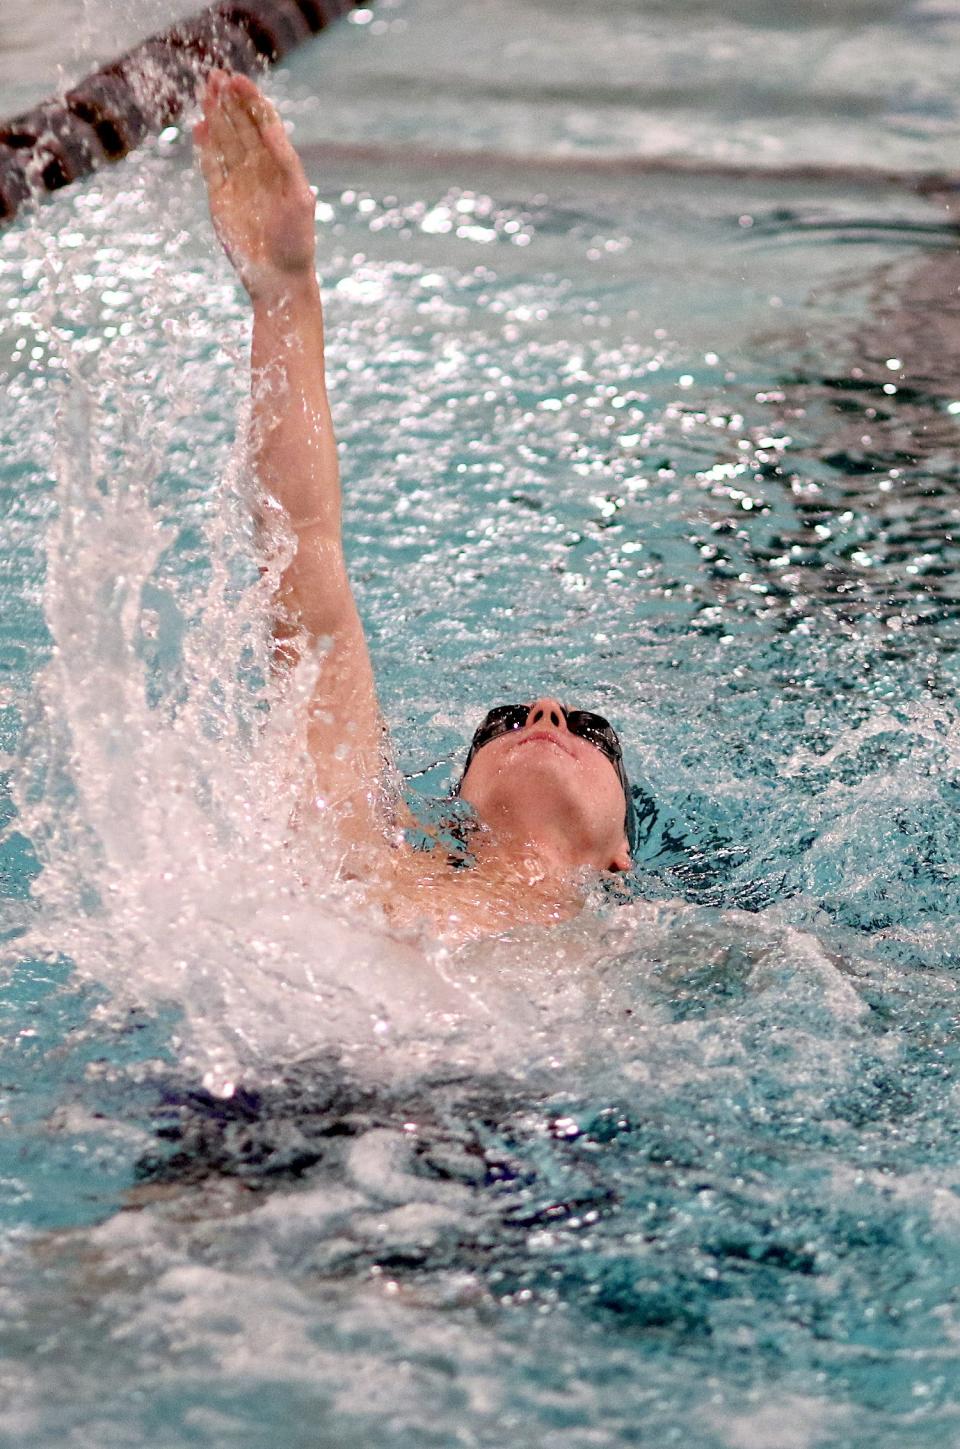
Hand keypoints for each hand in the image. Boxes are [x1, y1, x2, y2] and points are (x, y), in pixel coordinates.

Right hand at [194, 71, 316, 301]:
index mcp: (280, 166)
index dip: (251, 101)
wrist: (279, 278)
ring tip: (205, 89)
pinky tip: (200, 126)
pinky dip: (205, 146)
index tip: (239, 80)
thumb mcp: (299, 198)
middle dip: (229, 101)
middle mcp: (258, 169)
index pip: (263, 124)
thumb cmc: (296, 241)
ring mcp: (238, 182)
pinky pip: (211, 165)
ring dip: (215, 115)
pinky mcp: (220, 198)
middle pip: (240, 126)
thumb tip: (272, 129)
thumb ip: (286, 163)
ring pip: (224, 141)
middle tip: (216, 75)